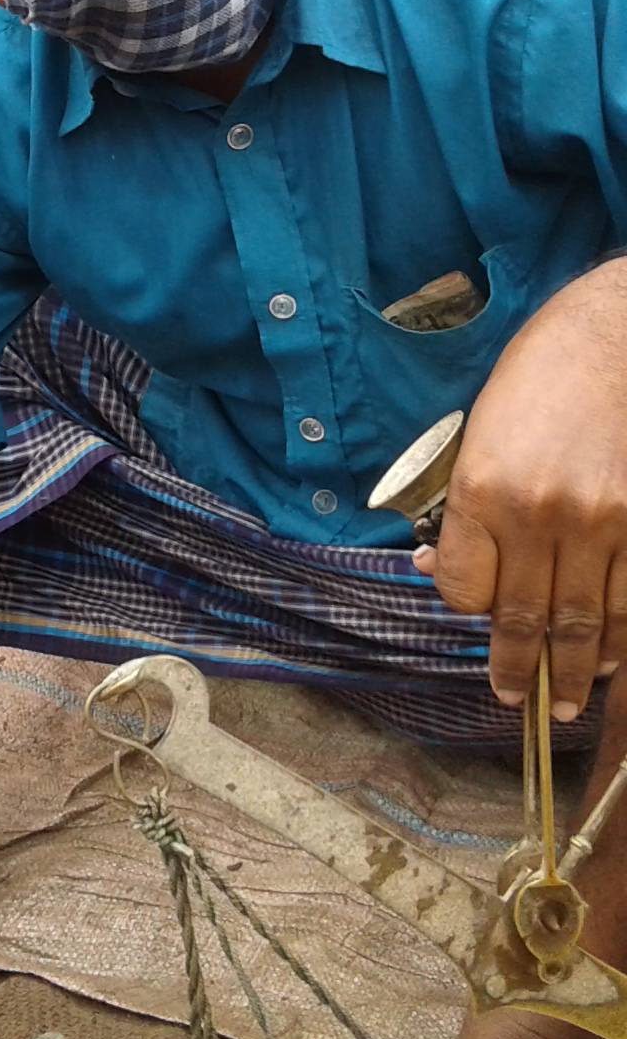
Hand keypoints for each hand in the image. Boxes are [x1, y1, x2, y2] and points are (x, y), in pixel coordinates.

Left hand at [415, 259, 626, 718]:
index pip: (461, 587)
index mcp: (481, 488)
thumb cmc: (539, 377)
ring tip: (567, 697)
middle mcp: (539, 513)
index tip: (474, 622)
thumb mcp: (476, 433)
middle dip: (521, 669)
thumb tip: (432, 567)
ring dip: (577, 667)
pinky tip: (611, 657)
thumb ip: (461, 508)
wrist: (618, 336)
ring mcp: (603, 521)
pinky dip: (622, 637)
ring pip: (586, 620)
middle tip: (520, 702)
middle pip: (524, 616)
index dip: (465, 611)